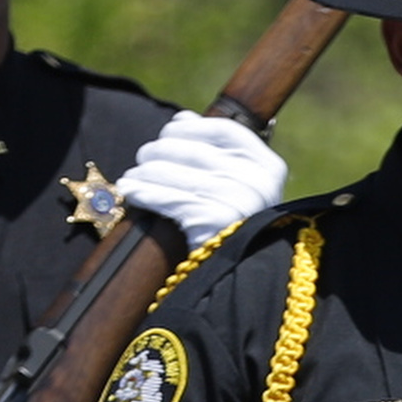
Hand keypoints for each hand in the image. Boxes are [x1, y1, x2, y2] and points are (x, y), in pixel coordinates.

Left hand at [116, 112, 289, 243]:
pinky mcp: (216, 222)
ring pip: (177, 174)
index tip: (169, 131)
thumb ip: (216, 152)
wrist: (243, 283)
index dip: (191, 128)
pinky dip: (146, 193)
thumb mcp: (238, 187)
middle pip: (195, 150)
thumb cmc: (236, 229)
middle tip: (142, 158)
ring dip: (146, 174)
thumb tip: (184, 119)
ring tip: (131, 178)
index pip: (225, 131)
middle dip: (161, 151)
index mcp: (270, 168)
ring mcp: (240, 202)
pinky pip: (170, 199)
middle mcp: (259, 182)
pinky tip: (133, 192)